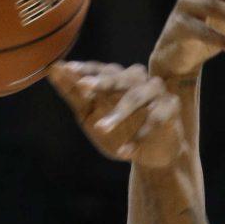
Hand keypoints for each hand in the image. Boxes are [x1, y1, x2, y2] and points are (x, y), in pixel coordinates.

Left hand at [49, 62, 185, 168]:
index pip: (101, 69)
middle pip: (121, 76)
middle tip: (83, 87)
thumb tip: (53, 68)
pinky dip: (140, 136)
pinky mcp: (171, 110)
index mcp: (118, 78)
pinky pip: (156, 119)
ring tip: (101, 128)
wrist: (148, 155)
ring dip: (119, 112)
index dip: (84, 69)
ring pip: (137, 96)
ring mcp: (156, 93)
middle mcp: (138, 80)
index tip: (66, 69)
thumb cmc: (119, 130)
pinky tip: (125, 152)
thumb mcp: (90, 114)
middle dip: (102, 81)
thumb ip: (73, 94)